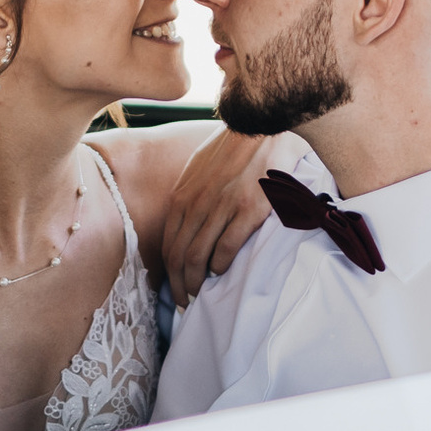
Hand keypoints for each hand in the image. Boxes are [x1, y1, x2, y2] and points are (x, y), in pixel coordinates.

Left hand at [161, 130, 299, 300]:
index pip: (168, 245)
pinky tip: (223, 272)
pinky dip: (221, 266)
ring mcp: (221, 207)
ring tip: (202, 295)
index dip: (169, 274)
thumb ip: (189, 197)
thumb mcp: (199, 169)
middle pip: (179, 257)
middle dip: (180, 285)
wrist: (262, 126)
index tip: (175, 290)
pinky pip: (226, 248)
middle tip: (185, 303)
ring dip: (198, 282)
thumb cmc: (232, 148)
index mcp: (183, 195)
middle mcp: (197, 203)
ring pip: (199, 257)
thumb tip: (184, 225)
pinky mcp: (247, 210)